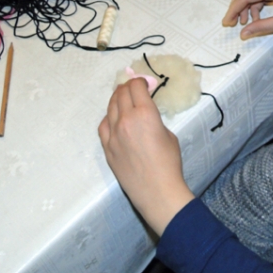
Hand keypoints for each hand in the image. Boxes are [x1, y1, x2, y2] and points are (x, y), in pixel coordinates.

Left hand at [99, 78, 194, 235]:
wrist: (157, 190)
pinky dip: (109, 118)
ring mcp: (113, 134)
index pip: (136, 86)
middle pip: (120, 93)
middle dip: (128, 87)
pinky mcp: (107, 148)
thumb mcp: (168, 134)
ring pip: (110, 107)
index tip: (145, 84)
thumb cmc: (169, 162)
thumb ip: (154, 119)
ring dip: (117, 99)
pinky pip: (103, 125)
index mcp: (144, 113)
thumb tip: (146, 115)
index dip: (140, 81)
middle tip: (134, 89)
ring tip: (123, 99)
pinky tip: (114, 119)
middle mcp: (125, 120)